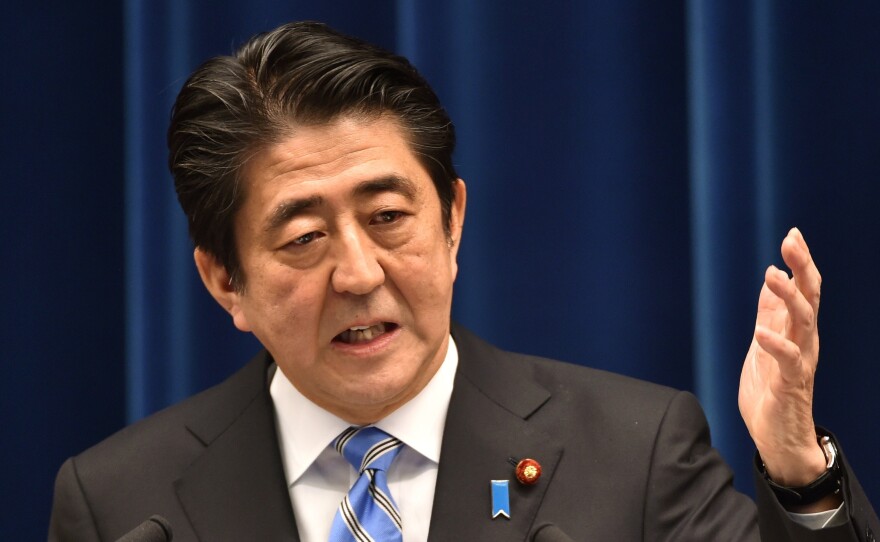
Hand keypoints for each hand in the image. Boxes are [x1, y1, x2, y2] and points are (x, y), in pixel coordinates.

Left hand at [738, 228, 827, 490]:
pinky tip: (761, 332)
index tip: (793, 234)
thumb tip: (771, 278)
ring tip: (772, 273)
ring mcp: (799, 362)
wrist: (778, 437)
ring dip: (788, 297)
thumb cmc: (772, 390)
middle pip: (809, 298)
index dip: (800, 263)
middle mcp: (804, 342)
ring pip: (802, 322)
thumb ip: (769, 313)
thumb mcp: (765, 343)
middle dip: (802, 268)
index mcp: (796, 331)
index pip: (804, 290)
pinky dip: (775, 344)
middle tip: (791, 241)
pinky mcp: (790, 384)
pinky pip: (787, 361)